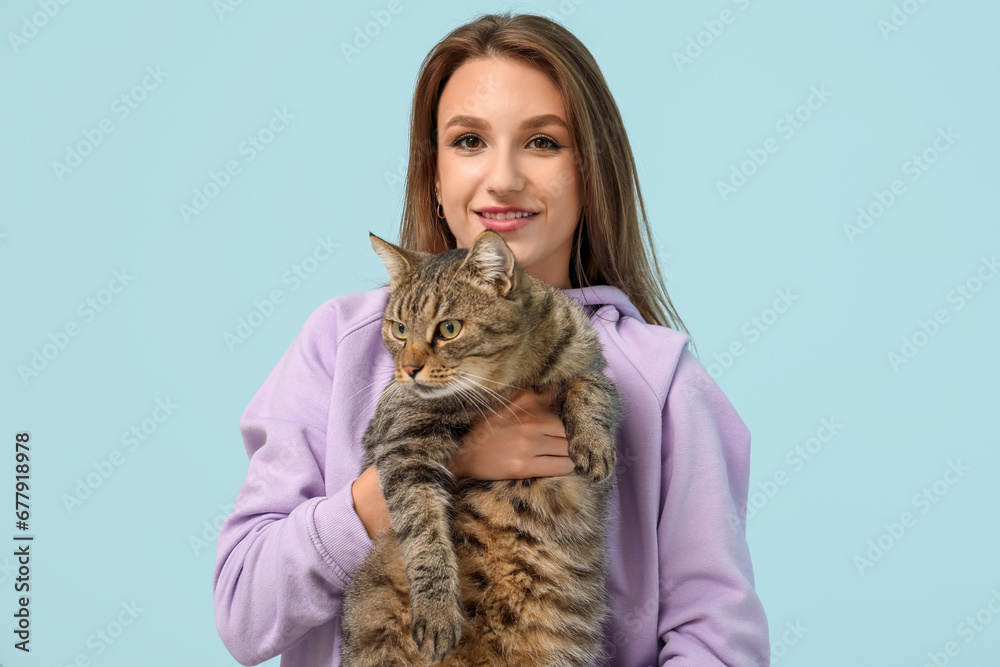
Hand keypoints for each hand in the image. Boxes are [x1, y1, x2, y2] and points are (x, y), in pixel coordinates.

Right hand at [447, 389, 574, 479]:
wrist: (464, 456)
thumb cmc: (487, 430)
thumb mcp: (506, 405)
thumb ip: (532, 398)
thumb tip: (557, 392)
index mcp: (528, 402)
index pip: (564, 407)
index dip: (574, 418)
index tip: (580, 424)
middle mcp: (531, 421)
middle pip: (569, 430)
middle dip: (575, 437)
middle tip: (578, 442)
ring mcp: (528, 445)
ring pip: (567, 449)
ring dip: (573, 453)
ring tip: (573, 454)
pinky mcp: (524, 466)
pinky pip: (559, 466)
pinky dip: (567, 466)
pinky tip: (566, 465)